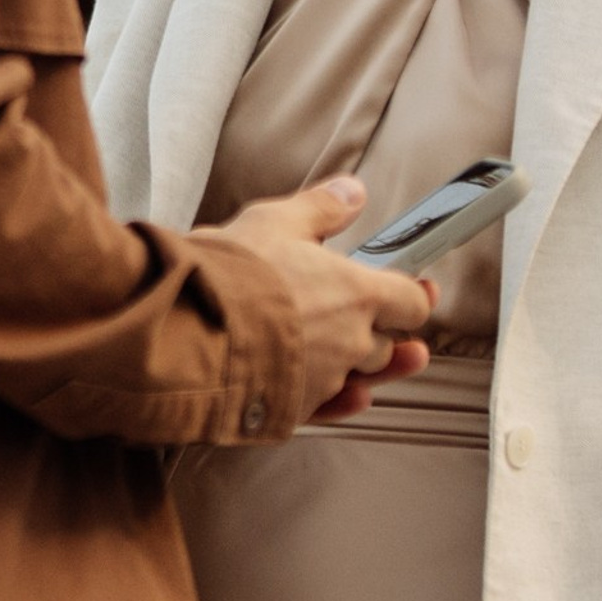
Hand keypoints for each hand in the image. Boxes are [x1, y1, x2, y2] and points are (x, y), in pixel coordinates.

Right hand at [198, 176, 434, 427]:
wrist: (187, 331)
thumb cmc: (231, 275)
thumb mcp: (273, 222)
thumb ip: (320, 209)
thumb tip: (353, 192)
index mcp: (357, 293)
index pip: (411, 302)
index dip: (413, 296)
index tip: (414, 289)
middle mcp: (350, 342)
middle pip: (385, 344)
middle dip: (376, 333)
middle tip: (358, 318)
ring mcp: (324, 379)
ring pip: (357, 377)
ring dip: (355, 366)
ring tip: (344, 353)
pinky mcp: (294, 408)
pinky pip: (329, 407)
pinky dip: (336, 400)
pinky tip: (338, 392)